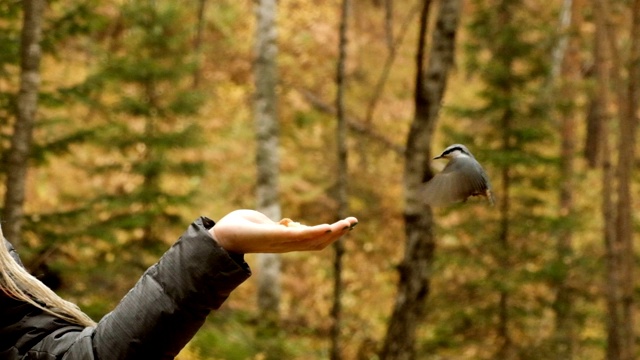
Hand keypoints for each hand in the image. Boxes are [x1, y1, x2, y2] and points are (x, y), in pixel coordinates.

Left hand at [210, 209, 357, 252]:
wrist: (220, 237)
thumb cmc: (240, 229)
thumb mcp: (265, 224)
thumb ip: (280, 225)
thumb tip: (289, 223)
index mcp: (286, 241)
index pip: (314, 239)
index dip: (331, 233)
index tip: (346, 224)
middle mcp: (287, 245)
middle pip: (318, 241)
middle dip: (337, 232)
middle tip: (353, 222)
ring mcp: (282, 242)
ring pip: (312, 239)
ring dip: (331, 232)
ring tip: (346, 224)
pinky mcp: (275, 237)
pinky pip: (299, 237)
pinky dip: (315, 232)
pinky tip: (327, 227)